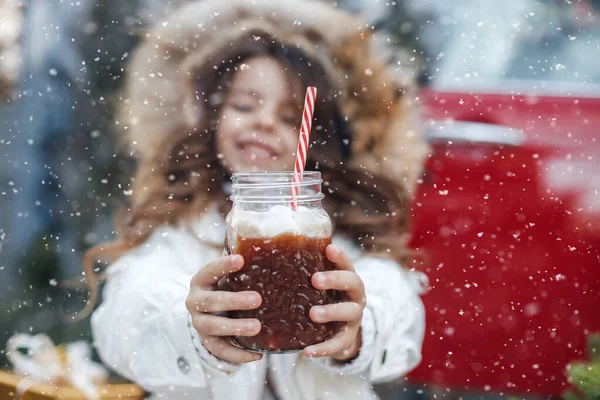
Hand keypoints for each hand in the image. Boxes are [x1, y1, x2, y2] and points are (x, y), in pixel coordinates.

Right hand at [185, 255, 262, 363]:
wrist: (207, 312)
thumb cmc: (225, 286)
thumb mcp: (229, 275)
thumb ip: (241, 265)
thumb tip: (267, 249)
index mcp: (201, 280)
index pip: (209, 270)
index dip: (223, 265)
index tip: (241, 259)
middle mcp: (195, 301)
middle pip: (211, 301)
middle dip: (233, 300)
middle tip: (257, 299)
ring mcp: (199, 323)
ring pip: (213, 327)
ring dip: (235, 327)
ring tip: (257, 327)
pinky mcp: (206, 341)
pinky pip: (219, 350)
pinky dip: (237, 354)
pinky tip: (257, 354)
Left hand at [304, 244, 365, 360]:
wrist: (339, 332)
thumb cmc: (323, 300)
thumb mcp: (318, 287)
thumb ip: (305, 273)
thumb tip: (270, 257)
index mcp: (348, 280)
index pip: (347, 264)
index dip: (340, 256)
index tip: (329, 248)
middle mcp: (355, 296)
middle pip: (354, 283)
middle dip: (335, 280)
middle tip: (315, 280)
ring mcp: (354, 317)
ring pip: (350, 311)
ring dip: (332, 311)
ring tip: (313, 314)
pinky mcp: (349, 338)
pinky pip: (339, 343)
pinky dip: (325, 348)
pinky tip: (308, 351)